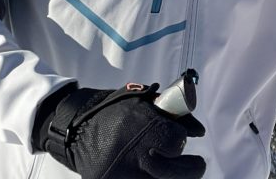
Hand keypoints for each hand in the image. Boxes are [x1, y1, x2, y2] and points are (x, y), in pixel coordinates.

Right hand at [38, 82, 206, 178]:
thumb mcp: (145, 104)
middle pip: (170, 170)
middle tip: (197, 165)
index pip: (174, 140)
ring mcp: (118, 171)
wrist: (77, 128)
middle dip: (190, 169)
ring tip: (180, 172)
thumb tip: (199, 132)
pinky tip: (155, 175)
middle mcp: (130, 150)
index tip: (179, 141)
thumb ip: (175, 116)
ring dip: (174, 177)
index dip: (179, 141)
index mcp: (140, 124)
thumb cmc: (116, 113)